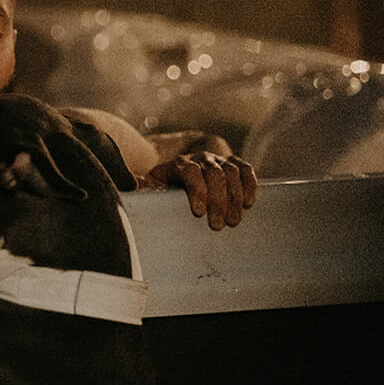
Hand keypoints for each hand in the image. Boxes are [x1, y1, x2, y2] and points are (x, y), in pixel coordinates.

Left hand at [142, 152, 257, 229]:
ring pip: (232, 172)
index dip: (197, 190)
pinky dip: (250, 184)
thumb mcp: (153, 184)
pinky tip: (249, 203)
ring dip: (235, 197)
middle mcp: (201, 158)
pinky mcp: (234, 164)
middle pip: (214, 174)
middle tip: (218, 225)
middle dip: (218, 200)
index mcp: (179, 164)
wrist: (185, 163)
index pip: (190, 171)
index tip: (198, 212)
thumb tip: (133, 187)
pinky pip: (246, 170)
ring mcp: (219, 160)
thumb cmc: (167, 183)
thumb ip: (144, 188)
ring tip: (234, 220)